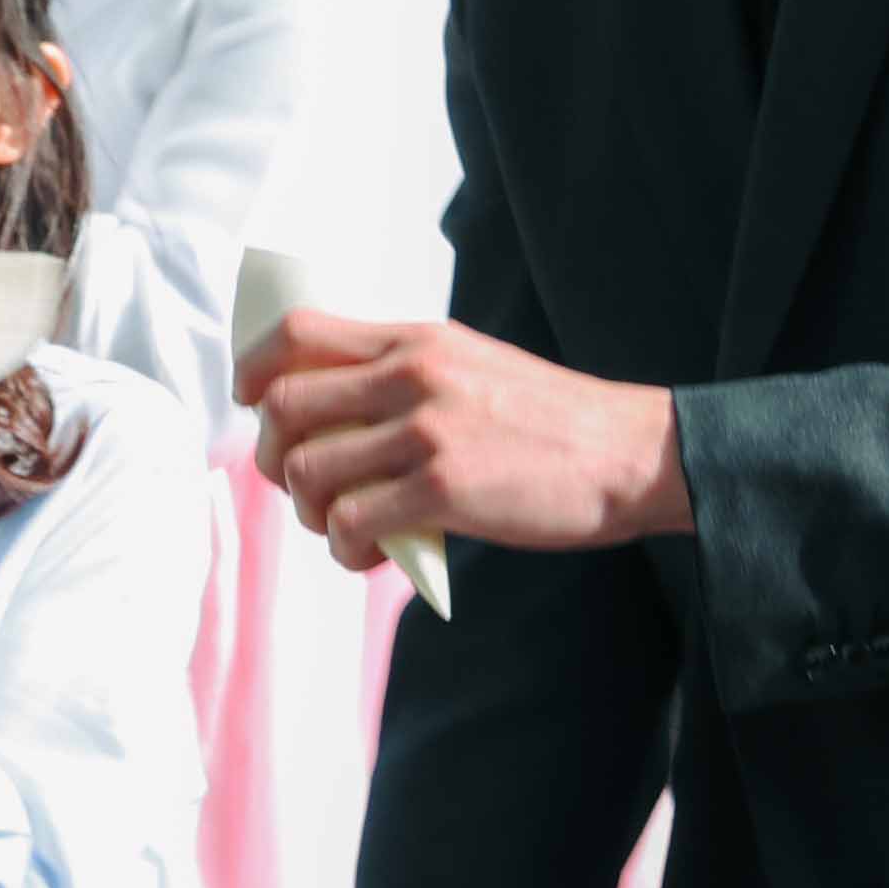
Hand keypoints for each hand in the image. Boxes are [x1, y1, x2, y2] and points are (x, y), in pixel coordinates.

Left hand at [245, 307, 687, 564]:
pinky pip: (351, 521)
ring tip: (343, 528)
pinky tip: (374, 556)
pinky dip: (346, 548)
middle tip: (304, 488)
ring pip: (308, 469)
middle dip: (275, 457)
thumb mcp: (472, 365)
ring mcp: (427, 431)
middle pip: (285, 405)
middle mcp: (413, 374)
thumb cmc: (554, 422)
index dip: (254, 370)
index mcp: (417, 340)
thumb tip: (330, 410)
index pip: (297, 332)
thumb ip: (404, 374)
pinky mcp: (445, 489)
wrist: (635, 453)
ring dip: (309, 512)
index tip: (253, 405)